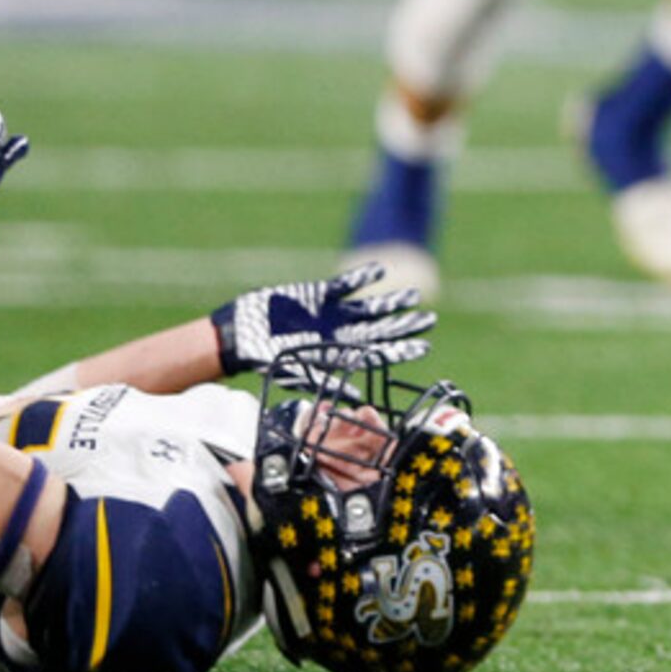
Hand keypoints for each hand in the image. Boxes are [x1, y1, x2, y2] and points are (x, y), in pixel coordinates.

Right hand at [211, 262, 435, 377]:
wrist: (241, 337)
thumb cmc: (267, 359)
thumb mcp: (302, 374)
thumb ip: (330, 382)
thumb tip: (357, 399)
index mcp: (338, 352)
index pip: (377, 352)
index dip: (400, 350)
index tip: (424, 348)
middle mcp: (340, 332)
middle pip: (380, 328)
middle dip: (404, 325)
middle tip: (429, 321)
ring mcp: (331, 312)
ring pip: (368, 306)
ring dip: (389, 302)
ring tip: (412, 295)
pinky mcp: (318, 293)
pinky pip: (344, 284)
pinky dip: (360, 278)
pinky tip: (379, 272)